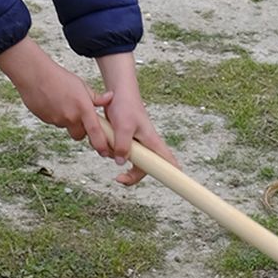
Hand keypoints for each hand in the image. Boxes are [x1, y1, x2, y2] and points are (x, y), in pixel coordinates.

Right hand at [0, 38, 114, 156]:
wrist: (35, 75)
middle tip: (79, 118)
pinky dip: (55, 116)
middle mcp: (70, 117)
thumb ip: (96, 97)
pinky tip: (53, 103)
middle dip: (81, 130)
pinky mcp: (45, 120)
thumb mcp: (82, 85)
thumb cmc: (59, 77)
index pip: (96, 132)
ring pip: (66, 127)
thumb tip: (109, 98)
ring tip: (63, 103)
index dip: (102, 145)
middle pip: (79, 135)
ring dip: (67, 121)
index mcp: (83, 108)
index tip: (105, 152)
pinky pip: (54, 122)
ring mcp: (57, 120)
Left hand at [92, 52, 176, 186]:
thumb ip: (122, 145)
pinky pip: (116, 152)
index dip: (173, 174)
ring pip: (127, 160)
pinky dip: (108, 149)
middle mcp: (145, 145)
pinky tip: (104, 139)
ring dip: (114, 156)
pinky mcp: (124, 141)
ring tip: (108, 143)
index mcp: (152, 142)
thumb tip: (121, 162)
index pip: (168, 161)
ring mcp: (134, 144)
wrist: (118, 93)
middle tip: (119, 178)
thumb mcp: (123, 126)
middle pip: (143, 169)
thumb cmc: (125, 106)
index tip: (173, 184)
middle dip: (130, 175)